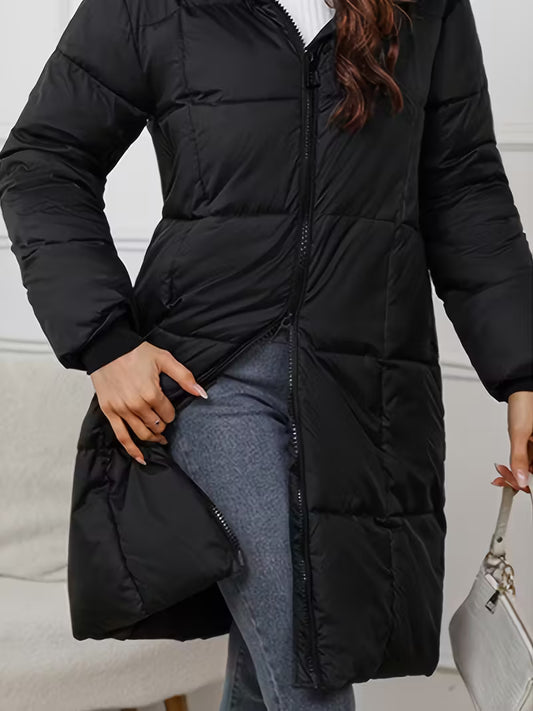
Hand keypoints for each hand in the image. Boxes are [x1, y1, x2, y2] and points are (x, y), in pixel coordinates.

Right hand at [90, 341, 207, 465]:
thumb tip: (201, 393)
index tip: (168, 407)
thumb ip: (184, 377)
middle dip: (162, 424)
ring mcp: (122, 410)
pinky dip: (132, 449)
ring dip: (152, 437)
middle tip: (163, 420)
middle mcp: (136, 405)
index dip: (170, 412)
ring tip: (159, 437)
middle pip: (157, 425)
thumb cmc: (135, 352)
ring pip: (142, 434)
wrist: (107, 347)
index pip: (168, 414)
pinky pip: (122, 436)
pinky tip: (141, 458)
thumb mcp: (164, 359)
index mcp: (151, 393)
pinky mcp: (109, 412)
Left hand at [492, 390, 532, 492]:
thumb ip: (519, 457)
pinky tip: (509, 468)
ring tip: (503, 477)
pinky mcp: (532, 441)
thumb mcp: (519, 433)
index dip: (530, 483)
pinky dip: (518, 462)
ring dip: (517, 471)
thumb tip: (521, 479)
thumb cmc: (525, 404)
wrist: (519, 388)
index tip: (518, 490)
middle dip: (521, 477)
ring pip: (530, 464)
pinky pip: (527, 457)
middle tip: (505, 482)